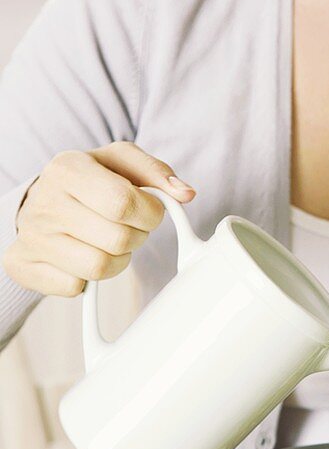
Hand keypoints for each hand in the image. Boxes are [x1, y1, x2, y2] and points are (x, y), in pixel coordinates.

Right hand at [3, 141, 195, 297]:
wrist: (42, 196)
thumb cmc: (90, 177)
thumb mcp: (121, 161)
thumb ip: (156, 172)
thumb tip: (186, 193)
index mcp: (68, 168)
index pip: (123, 202)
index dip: (150, 213)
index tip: (151, 210)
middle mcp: (44, 202)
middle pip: (117, 239)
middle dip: (138, 235)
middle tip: (130, 225)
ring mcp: (31, 236)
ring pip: (99, 267)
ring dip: (119, 259)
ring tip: (111, 240)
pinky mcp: (22, 265)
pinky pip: (74, 287)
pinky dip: (89, 277)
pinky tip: (85, 254)